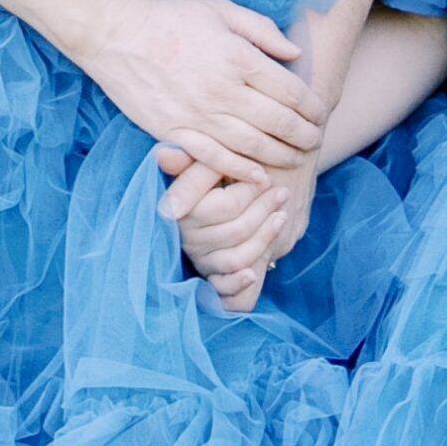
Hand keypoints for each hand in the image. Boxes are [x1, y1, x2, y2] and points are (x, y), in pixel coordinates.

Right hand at [83, 0, 320, 179]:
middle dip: (304, 135)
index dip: (311, 106)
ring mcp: (198, 115)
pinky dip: (240, 171)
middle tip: (316, 141)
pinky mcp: (175, 132)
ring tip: (296, 159)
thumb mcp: (220, 9)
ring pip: (252, 145)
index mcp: (237, 57)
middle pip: (278, 122)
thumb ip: (261, 30)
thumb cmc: (170, 17)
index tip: (320, 113)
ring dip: (280, 156)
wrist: (115, 35)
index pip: (290, 90)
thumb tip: (296, 53)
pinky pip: (215, 158)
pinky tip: (258, 176)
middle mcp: (222, 90)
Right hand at [159, 151, 308, 315]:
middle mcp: (187, 237)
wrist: (228, 192)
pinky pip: (223, 292)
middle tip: (282, 193)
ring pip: (236, 259)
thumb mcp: (206, 158)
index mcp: (181, 208)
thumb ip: (196, 155)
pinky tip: (252, 274)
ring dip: (264, 238)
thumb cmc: (218, 170)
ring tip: (282, 217)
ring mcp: (200, 259)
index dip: (250, 192)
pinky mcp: (213, 279)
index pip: (225, 207)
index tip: (264, 177)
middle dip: (264, 211)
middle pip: (236, 231)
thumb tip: (164, 153)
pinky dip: (238, 285)